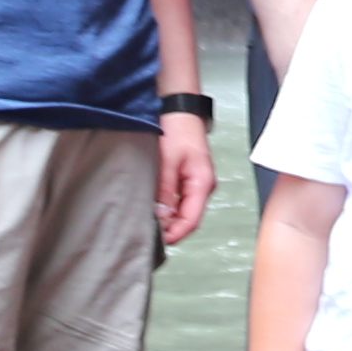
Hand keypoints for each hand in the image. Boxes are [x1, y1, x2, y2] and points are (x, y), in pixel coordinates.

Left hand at [155, 112, 217, 245]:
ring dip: (168, 218)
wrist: (179, 108)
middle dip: (171, 228)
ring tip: (149, 221)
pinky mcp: (187, 178)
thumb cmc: (178, 128)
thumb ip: (164, 189)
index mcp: (203, 183)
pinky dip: (168, 207)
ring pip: (183, 210)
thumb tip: (160, 215)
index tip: (158, 241)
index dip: (176, 234)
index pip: (192, 220)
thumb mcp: (167, 160)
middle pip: (188, 218)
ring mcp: (196, 183)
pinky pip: (179, 200)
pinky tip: (154, 207)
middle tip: (149, 233)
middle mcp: (202, 186)